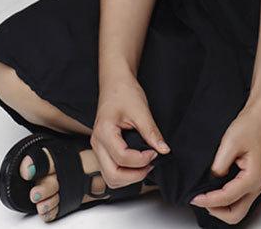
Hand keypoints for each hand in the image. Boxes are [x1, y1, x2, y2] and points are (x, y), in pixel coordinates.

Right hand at [90, 67, 170, 189]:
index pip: (122, 158)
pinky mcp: (102, 149)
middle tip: (151, 163)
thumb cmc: (125, 92)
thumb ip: (151, 132)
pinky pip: (110, 171)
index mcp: (104, 132)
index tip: (155, 151)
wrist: (115, 83)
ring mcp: (97, 147)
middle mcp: (96, 142)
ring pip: (110, 177)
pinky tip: (137, 164)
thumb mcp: (141, 110)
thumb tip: (164, 150)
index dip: (142, 159)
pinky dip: (124, 173)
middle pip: (112, 175)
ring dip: (129, 178)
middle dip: (134, 175)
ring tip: (145, 165)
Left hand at [189, 102, 260, 224]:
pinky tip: (214, 190)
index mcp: (253, 178)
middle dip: (216, 211)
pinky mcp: (251, 181)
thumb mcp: (230, 142)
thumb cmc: (250, 126)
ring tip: (205, 197)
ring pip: (237, 210)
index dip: (208, 200)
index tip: (194, 197)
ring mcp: (255, 185)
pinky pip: (238, 200)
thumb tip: (211, 180)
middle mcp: (257, 186)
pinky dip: (225, 201)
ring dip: (220, 208)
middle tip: (199, 200)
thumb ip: (219, 164)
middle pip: (235, 215)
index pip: (226, 198)